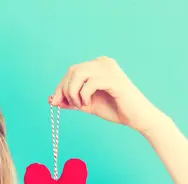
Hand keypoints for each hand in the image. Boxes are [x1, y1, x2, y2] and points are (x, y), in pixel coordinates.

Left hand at [49, 56, 169, 133]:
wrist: (137, 118)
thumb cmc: (114, 109)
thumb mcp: (86, 104)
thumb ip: (70, 100)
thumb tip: (51, 99)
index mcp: (98, 65)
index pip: (72, 71)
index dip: (60, 86)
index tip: (55, 101)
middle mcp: (103, 62)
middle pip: (72, 70)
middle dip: (64, 89)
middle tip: (67, 105)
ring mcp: (109, 68)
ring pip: (78, 74)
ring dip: (73, 92)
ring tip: (80, 105)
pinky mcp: (114, 79)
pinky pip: (89, 84)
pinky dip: (83, 96)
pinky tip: (88, 104)